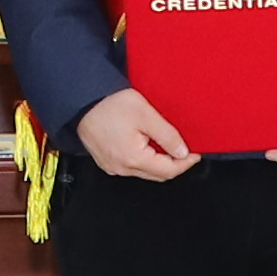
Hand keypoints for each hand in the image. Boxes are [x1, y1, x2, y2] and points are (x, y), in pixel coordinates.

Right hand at [75, 90, 198, 182]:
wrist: (80, 101)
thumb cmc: (108, 104)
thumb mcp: (145, 113)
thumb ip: (166, 135)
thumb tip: (182, 152)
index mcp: (133, 158)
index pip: (168, 171)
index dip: (186, 163)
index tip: (196, 153)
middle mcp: (121, 168)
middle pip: (157, 174)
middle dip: (174, 164)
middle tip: (185, 149)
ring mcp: (112, 166)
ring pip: (144, 171)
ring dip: (158, 162)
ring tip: (166, 144)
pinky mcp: (106, 161)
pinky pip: (130, 166)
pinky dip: (143, 159)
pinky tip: (146, 145)